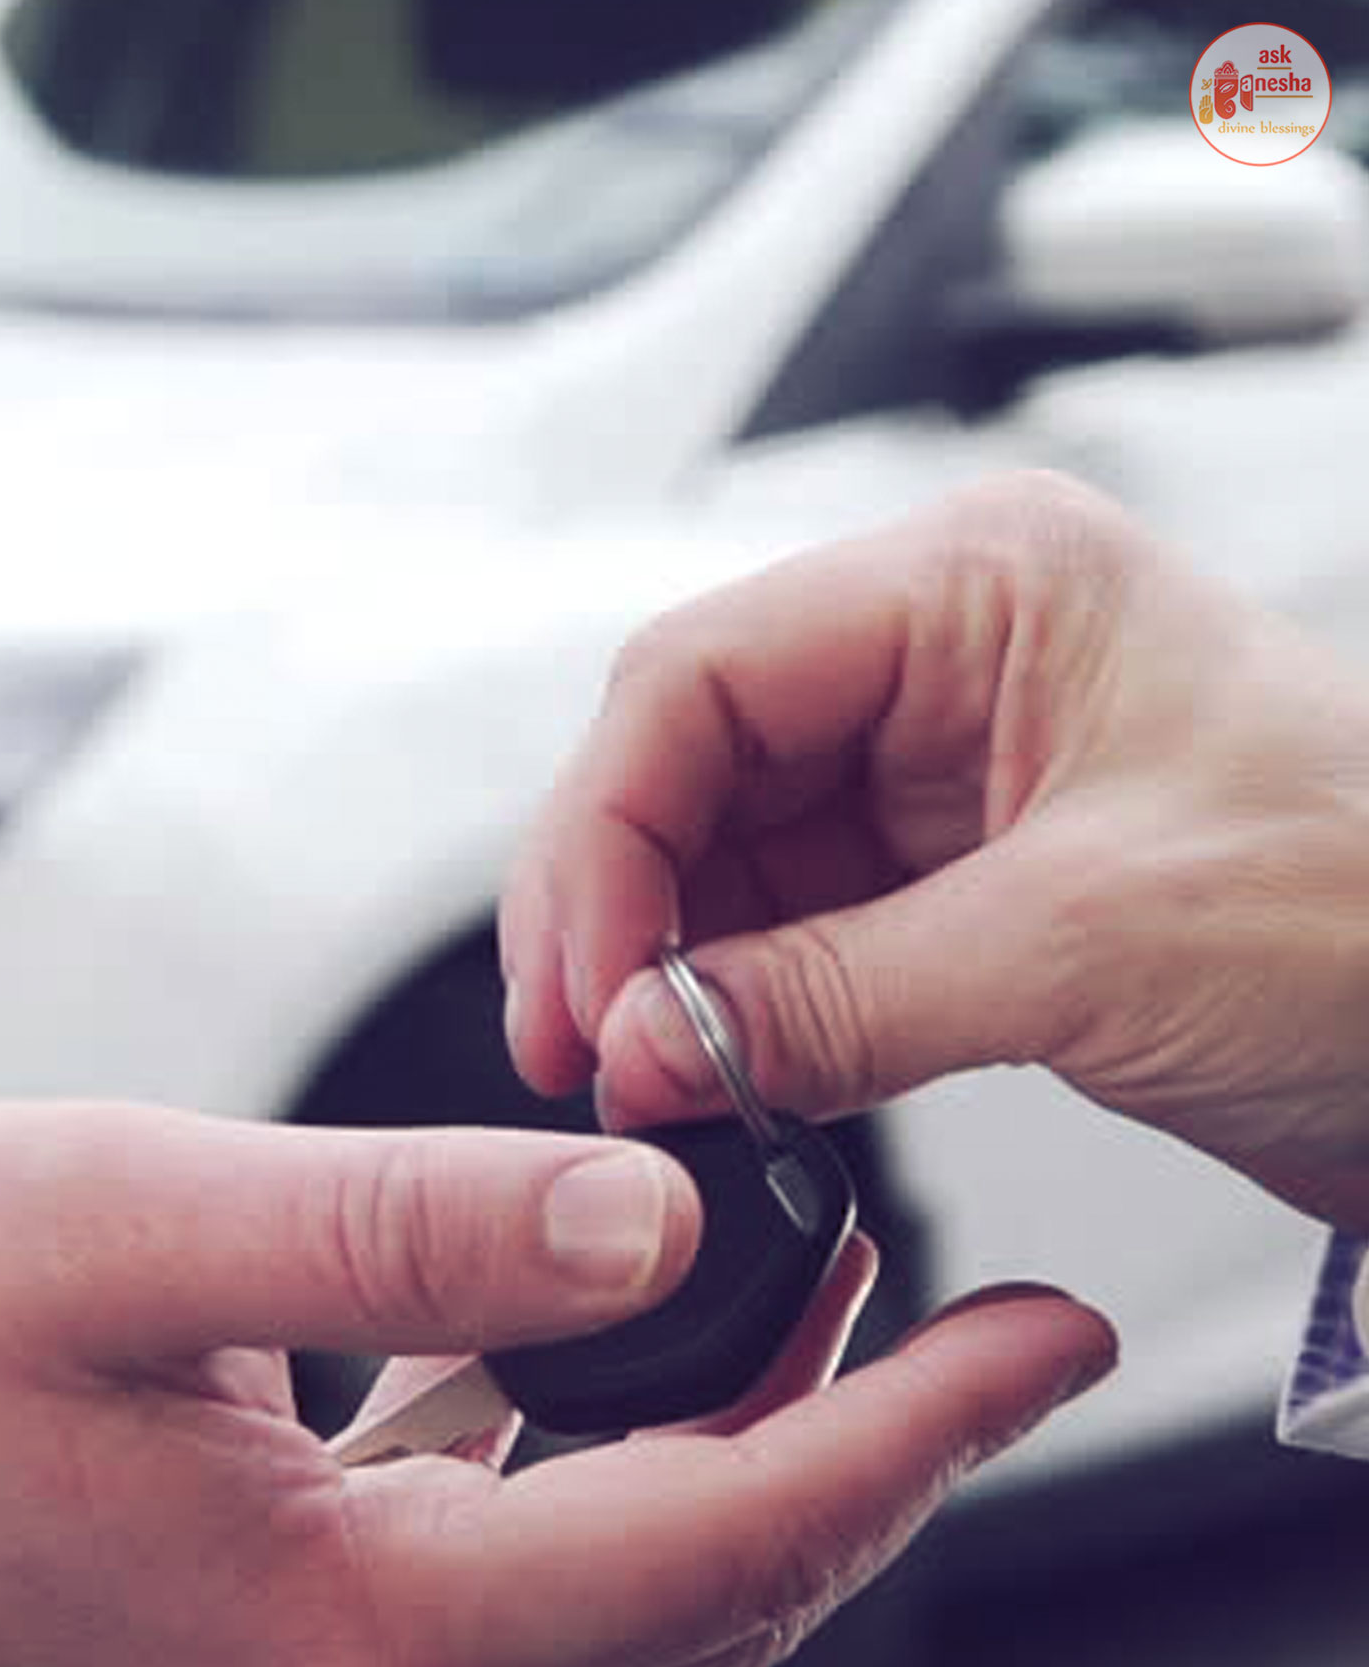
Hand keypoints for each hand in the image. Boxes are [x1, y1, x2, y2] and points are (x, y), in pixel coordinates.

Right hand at [0, 1099, 1110, 1666]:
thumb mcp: (145, 1227)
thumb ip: (417, 1231)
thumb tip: (656, 1219)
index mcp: (349, 1637)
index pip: (724, 1536)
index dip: (916, 1434)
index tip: (1050, 1344)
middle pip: (704, 1585)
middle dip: (865, 1444)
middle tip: (980, 1316)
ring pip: (619, 1578)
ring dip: (737, 1438)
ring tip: (817, 1279)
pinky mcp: (277, 1647)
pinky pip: (504, 1556)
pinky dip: (598, 1453)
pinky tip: (614, 1332)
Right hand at [501, 471, 1368, 1229]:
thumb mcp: (1086, 947)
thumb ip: (833, 998)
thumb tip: (650, 1046)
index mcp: (983, 584)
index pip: (702, 675)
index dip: (607, 833)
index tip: (581, 985)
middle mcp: (949, 662)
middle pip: (694, 763)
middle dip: (622, 910)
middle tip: (585, 1049)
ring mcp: (952, 776)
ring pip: (733, 858)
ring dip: (676, 971)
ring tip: (651, 1082)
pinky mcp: (966, 885)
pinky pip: (802, 935)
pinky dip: (749, 1010)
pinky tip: (728, 1075)